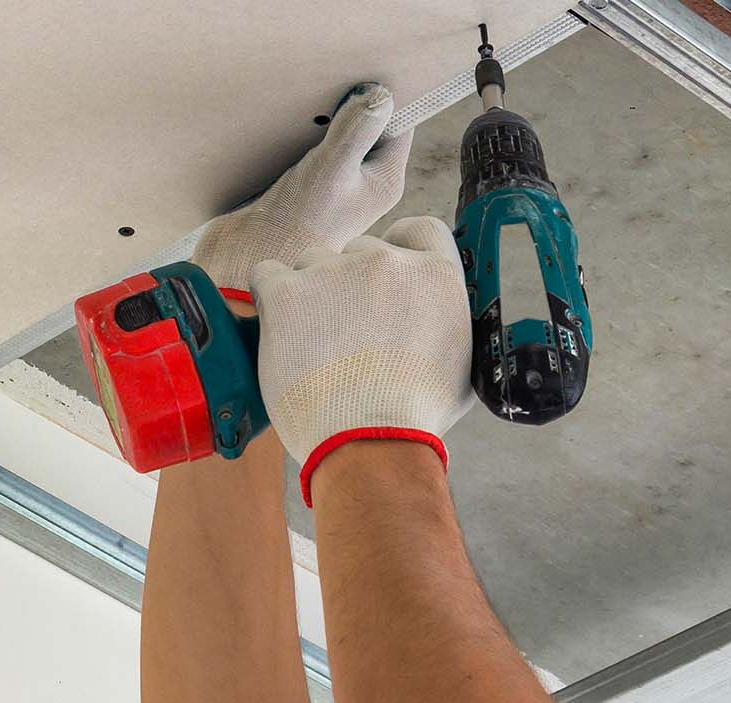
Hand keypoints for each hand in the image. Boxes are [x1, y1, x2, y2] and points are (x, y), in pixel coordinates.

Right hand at [189, 83, 412, 291]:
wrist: (250, 257)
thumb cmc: (297, 222)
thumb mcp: (330, 168)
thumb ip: (357, 130)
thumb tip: (382, 95)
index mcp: (385, 181)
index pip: (400, 125)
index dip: (385, 99)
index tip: (364, 76)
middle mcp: (367, 184)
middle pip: (371, 128)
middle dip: (352, 106)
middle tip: (332, 88)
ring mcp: (339, 186)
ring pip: (341, 137)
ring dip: (325, 121)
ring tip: (309, 109)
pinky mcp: (309, 186)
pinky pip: (315, 149)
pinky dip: (304, 136)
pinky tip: (289, 132)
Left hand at [251, 216, 475, 505]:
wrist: (369, 443)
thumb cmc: (415, 417)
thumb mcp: (462, 365)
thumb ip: (449, 323)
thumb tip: (440, 316)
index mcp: (435, 275)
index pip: (417, 230)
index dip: (400, 253)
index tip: (386, 283)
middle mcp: (387, 262)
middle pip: (361, 250)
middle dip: (352, 283)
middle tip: (346, 331)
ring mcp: (334, 272)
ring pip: (314, 262)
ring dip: (312, 292)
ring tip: (313, 343)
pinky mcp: (286, 290)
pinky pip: (268, 275)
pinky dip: (271, 299)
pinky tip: (282, 332)